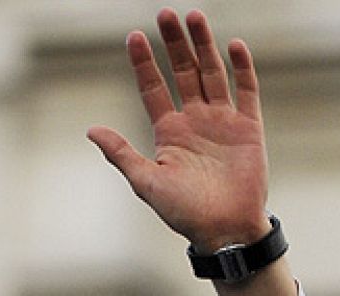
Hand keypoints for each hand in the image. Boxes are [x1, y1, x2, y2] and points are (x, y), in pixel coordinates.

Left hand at [87, 8, 269, 250]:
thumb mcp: (146, 182)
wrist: (223, 230)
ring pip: (211, 74)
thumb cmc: (182, 212)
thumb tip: (90, 130)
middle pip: (183, 72)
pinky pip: (246, 91)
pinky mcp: (248, 127)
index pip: (153, 88)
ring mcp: (222, 121)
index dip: (144, 63)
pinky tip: (233, 45)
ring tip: (194, 17)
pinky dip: (241, 68)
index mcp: (168, 131)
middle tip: (165, 14)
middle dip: (174, 44)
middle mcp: (194, 120)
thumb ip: (121, 153)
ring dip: (204, 46)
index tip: (133, 36)